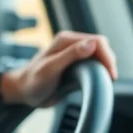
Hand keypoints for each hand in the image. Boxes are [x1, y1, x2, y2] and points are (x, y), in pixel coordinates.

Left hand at [2, 31, 116, 106]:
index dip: (107, 57)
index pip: (97, 41)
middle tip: (110, 79)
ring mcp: (74, 54)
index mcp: (66, 40)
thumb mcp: (50, 69)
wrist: (22, 92)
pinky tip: (99, 81)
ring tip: (105, 81)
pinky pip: (94, 64)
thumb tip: (92, 44)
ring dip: (105, 66)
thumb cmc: (32, 81)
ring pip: (99, 55)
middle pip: (101, 47)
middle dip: (109, 61)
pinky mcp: (76, 64)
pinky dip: (100, 71)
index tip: (111, 74)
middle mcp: (71, 44)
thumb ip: (70, 55)